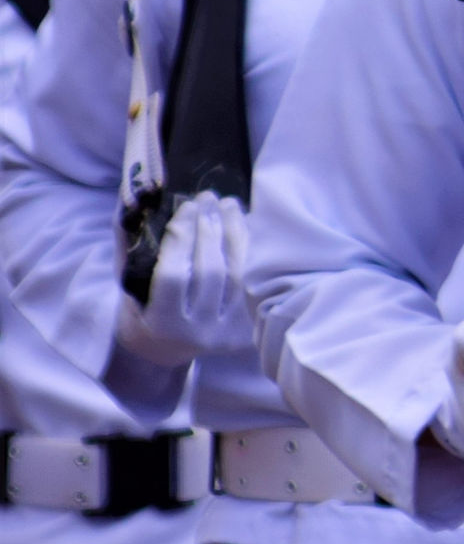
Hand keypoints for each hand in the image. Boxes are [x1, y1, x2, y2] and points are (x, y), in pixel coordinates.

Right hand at [115, 195, 254, 364]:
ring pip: (239, 273)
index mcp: (163, 324)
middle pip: (210, 272)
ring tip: (228, 204)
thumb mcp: (128, 284)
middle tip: (207, 197)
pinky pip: (254, 280)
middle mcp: (199, 332)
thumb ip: (129, 243)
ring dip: (235, 233)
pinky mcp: (250, 326)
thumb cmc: (142, 310)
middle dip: (210, 229)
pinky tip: (243, 224)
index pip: (174, 275)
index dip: (182, 238)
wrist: (166, 351)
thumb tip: (132, 193)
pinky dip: (250, 249)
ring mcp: (228, 331)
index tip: (187, 205)